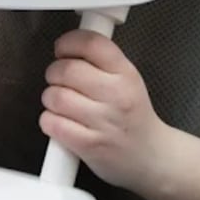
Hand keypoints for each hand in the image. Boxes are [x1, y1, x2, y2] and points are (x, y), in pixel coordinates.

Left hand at [40, 29, 165, 192]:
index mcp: (126, 74)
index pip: (91, 44)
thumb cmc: (133, 117)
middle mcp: (116, 95)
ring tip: (61, 103)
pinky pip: (52, 123)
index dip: (68, 43)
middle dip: (54, 73)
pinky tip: (60, 121)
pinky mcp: (88, 145)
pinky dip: (49, 120)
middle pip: (66, 69)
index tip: (62, 49)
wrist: (151, 157)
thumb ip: (102, 62)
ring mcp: (103, 122)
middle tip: (59, 79)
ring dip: (50, 98)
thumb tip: (70, 46)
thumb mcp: (128, 81)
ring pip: (55, 96)